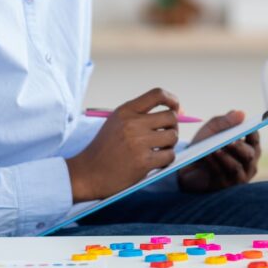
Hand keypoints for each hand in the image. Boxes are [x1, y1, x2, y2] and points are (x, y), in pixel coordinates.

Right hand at [65, 88, 179, 201]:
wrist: (87, 173)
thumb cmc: (105, 148)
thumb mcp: (117, 122)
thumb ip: (142, 115)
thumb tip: (180, 111)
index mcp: (125, 111)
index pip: (158, 94)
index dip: (173, 100)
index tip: (176, 108)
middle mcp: (132, 123)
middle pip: (171, 117)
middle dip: (173, 126)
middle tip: (165, 136)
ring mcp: (138, 142)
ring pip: (172, 136)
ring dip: (169, 144)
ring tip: (158, 149)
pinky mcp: (143, 161)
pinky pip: (169, 155)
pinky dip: (166, 159)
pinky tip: (155, 162)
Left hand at [177, 110, 260, 192]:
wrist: (187, 167)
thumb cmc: (204, 146)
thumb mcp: (211, 130)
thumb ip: (224, 121)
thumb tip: (241, 113)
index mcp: (248, 149)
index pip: (255, 140)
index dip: (252, 132)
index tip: (246, 126)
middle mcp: (247, 164)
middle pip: (249, 155)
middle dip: (239, 147)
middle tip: (230, 141)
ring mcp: (237, 177)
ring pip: (236, 167)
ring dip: (225, 156)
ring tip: (216, 149)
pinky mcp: (223, 185)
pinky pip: (221, 174)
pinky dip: (213, 163)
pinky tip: (206, 156)